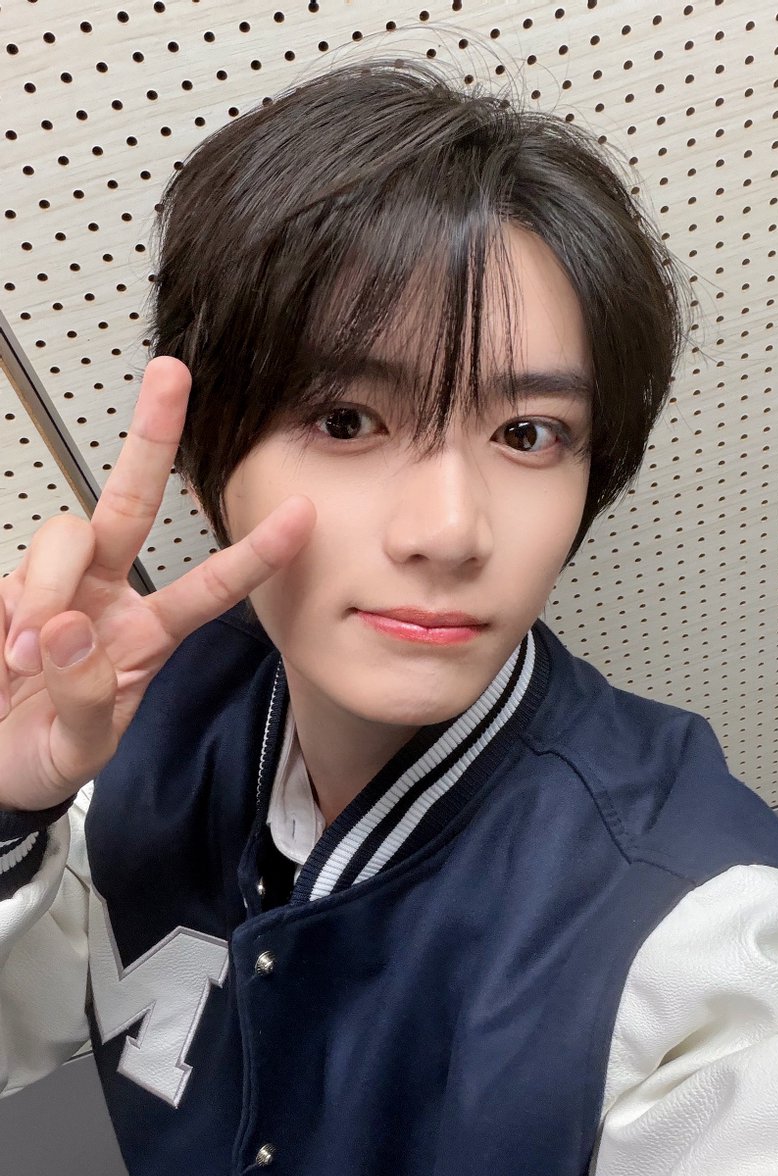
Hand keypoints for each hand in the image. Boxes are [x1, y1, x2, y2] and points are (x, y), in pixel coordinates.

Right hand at [0, 355, 314, 810]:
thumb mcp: (82, 747)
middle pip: (131, 503)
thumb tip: (66, 629)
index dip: (255, 555)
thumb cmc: (46, 751)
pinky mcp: (8, 587)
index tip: (301, 515)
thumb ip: (86, 697)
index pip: (210, 587)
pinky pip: (18, 571)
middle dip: (152, 437)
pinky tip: (8, 646)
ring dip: (51, 587)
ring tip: (27, 655)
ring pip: (68, 534)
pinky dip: (16, 603)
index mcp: (148, 635)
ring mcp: (55, 586)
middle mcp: (107, 596)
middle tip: (172, 374)